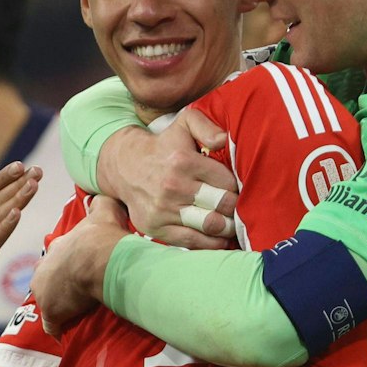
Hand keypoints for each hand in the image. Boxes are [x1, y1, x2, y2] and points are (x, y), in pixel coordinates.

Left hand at [31, 195, 127, 335]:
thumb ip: (101, 202)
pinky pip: (52, 325)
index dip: (64, 263)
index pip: (55, 257)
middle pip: (46, 279)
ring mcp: (45, 292)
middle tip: (72, 291)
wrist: (98, 258)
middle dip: (56, 284)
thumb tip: (102, 194)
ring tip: (71, 313)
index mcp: (56, 248)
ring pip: (47, 301)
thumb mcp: (103, 212)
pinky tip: (64, 333)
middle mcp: (44, 269)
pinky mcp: (51, 311)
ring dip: (57, 306)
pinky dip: (57, 329)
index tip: (74, 269)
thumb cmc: (100, 236)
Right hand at [96, 108, 237, 249]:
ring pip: (210, 225)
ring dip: (228, 227)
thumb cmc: (164, 146)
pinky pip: (191, 240)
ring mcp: (164, 209)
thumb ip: (207, 126)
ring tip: (232, 224)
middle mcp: (173, 186)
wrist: (125, 165)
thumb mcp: (184, 123)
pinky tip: (219, 238)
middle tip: (241, 209)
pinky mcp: (155, 227)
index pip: (226, 182)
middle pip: (222, 204)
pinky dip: (210, 243)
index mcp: (183, 161)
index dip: (238, 187)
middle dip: (236, 208)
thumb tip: (223, 141)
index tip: (240, 190)